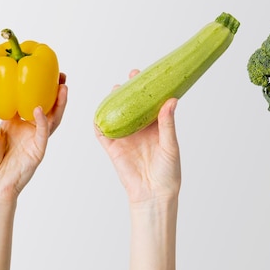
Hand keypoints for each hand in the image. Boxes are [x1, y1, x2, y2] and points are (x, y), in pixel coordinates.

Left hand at [0, 73, 67, 202]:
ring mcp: (35, 139)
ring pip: (51, 118)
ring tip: (62, 88)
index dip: (37, 87)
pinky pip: (42, 133)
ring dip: (58, 104)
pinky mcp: (38, 150)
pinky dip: (42, 121)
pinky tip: (40, 109)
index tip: (41, 72)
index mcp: (15, 123)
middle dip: (55, 92)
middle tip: (60, 76)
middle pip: (47, 107)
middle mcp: (28, 129)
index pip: (29, 100)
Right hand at [95, 70, 180, 203]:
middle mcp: (138, 130)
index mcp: (154, 127)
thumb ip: (167, 123)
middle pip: (130, 106)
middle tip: (130, 78)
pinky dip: (98, 123)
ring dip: (112, 102)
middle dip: (128, 91)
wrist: (154, 194)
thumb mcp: (170, 145)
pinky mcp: (113, 149)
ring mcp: (125, 138)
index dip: (146, 89)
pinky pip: (102, 134)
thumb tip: (171, 100)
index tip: (145, 75)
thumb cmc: (169, 172)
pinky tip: (98, 113)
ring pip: (115, 116)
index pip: (149, 103)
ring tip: (115, 90)